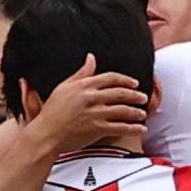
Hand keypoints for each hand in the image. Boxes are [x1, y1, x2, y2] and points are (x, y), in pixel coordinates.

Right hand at [24, 53, 148, 151]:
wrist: (46, 134)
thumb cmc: (52, 111)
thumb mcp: (64, 87)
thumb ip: (81, 73)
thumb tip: (91, 57)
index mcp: (84, 86)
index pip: (110, 78)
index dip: (125, 80)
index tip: (134, 83)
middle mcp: (91, 98)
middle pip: (120, 93)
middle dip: (135, 95)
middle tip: (144, 97)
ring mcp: (95, 113)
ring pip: (123, 110)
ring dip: (136, 112)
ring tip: (143, 113)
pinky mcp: (97, 129)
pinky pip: (120, 127)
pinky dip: (133, 128)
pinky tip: (141, 128)